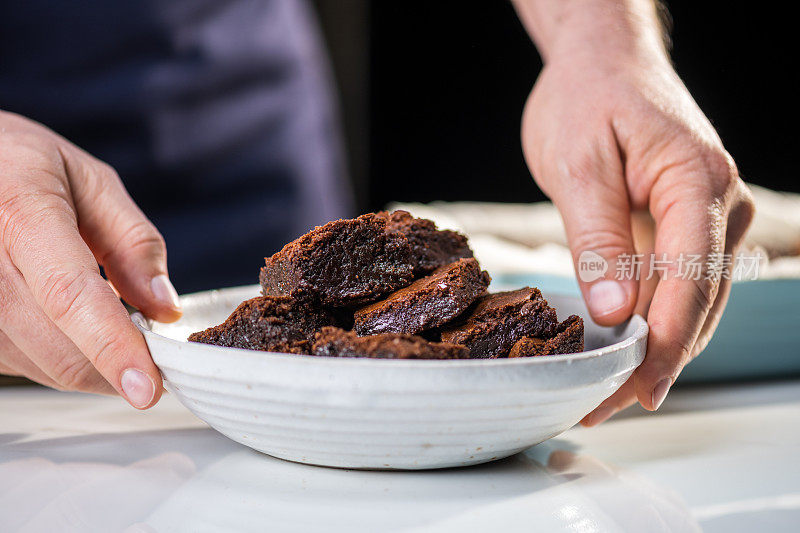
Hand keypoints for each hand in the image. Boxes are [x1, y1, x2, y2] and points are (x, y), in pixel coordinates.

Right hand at [0, 111, 181, 407]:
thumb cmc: (23, 164)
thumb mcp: (92, 182)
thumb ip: (133, 243)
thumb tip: (164, 310)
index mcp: (20, 207)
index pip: (68, 293)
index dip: (111, 346)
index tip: (148, 388)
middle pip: (51, 342)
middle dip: (110, 367)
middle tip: (150, 363)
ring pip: (31, 362)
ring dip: (82, 366)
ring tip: (106, 333)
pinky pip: (8, 361)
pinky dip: (49, 359)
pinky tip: (64, 331)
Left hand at [517, 1, 754, 422]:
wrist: (601, 62)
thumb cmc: (587, 98)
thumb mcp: (579, 163)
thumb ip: (598, 237)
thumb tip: (613, 313)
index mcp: (697, 184)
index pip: (689, 281)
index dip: (663, 345)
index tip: (635, 391)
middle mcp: (717, 206)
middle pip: (696, 304)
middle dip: (653, 362)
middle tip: (601, 407)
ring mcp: (707, 219)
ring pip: (690, 303)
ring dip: (652, 351)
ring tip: (605, 393)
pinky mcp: (684, 227)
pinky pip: (677, 287)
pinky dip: (649, 324)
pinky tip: (620, 350)